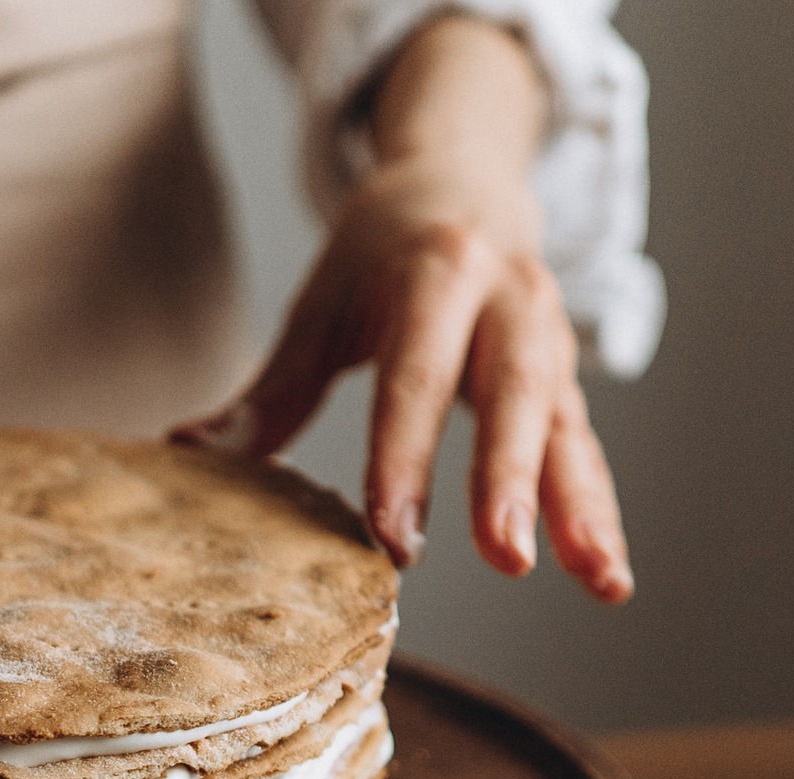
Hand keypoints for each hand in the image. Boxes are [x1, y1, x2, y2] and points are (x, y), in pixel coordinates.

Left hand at [171, 18, 626, 602]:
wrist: (466, 179)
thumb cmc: (380, 253)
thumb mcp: (324, 301)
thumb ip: (273, 387)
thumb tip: (187, 453)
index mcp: (437, 270)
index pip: (417, 374)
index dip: (404, 457)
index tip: (392, 534)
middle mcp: (508, 300)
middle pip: (515, 395)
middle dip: (510, 480)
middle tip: (505, 558)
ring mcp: (549, 339)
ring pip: (569, 428)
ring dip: (585, 509)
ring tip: (601, 584)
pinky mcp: (569, 377)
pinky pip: (587, 449)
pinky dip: (597, 513)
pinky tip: (606, 578)